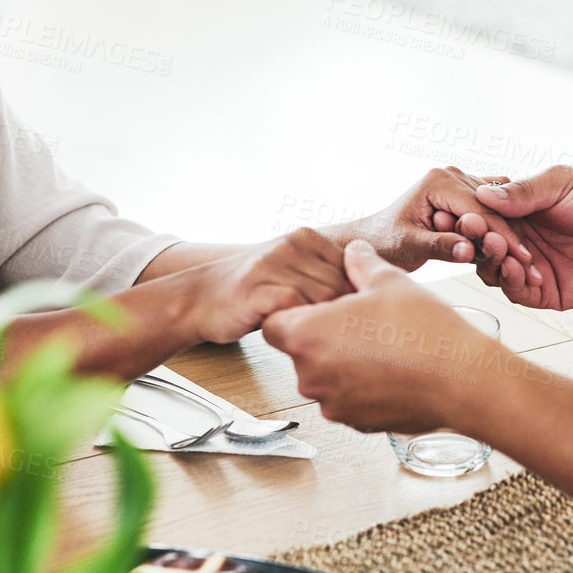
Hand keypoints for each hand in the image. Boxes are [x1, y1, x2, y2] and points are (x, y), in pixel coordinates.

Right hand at [185, 229, 351, 344]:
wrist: (199, 299)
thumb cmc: (250, 292)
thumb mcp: (291, 271)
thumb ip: (325, 275)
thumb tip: (372, 294)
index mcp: (304, 237)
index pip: (353, 267)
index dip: (354, 298)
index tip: (345, 319)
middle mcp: (290, 245)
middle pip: (342, 285)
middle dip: (340, 314)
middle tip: (329, 334)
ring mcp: (273, 264)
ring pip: (324, 298)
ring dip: (320, 322)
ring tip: (308, 334)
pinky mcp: (258, 288)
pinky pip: (297, 308)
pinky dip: (300, 325)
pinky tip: (289, 333)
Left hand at [263, 241, 502, 433]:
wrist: (462, 379)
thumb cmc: (424, 329)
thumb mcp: (389, 281)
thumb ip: (361, 264)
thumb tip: (353, 251)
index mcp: (307, 335)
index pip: (272, 325)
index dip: (293, 314)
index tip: (319, 308)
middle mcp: (310, 375)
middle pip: (299, 353)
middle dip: (322, 339)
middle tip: (360, 324)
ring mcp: (332, 404)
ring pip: (324, 378)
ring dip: (342, 364)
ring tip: (383, 347)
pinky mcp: (356, 424)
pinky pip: (347, 400)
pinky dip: (362, 387)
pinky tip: (394, 370)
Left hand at [337, 167, 539, 276]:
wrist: (375, 237)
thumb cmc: (385, 241)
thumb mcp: (409, 245)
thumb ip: (439, 247)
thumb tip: (469, 251)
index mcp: (438, 182)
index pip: (481, 210)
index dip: (504, 237)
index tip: (523, 261)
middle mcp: (451, 176)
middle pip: (494, 209)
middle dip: (513, 239)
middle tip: (533, 268)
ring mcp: (460, 183)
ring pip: (497, 210)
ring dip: (513, 236)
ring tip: (529, 265)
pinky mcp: (465, 194)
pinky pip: (492, 211)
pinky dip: (504, 231)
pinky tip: (517, 254)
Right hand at [462, 167, 572, 310]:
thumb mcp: (560, 183)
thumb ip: (524, 192)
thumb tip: (483, 194)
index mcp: (519, 213)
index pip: (482, 217)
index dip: (469, 215)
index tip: (456, 209)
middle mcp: (520, 241)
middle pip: (481, 246)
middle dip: (474, 238)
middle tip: (471, 229)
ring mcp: (531, 268)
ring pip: (493, 271)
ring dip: (490, 259)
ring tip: (495, 245)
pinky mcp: (546, 292)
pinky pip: (517, 291)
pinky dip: (510, 280)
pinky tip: (513, 265)